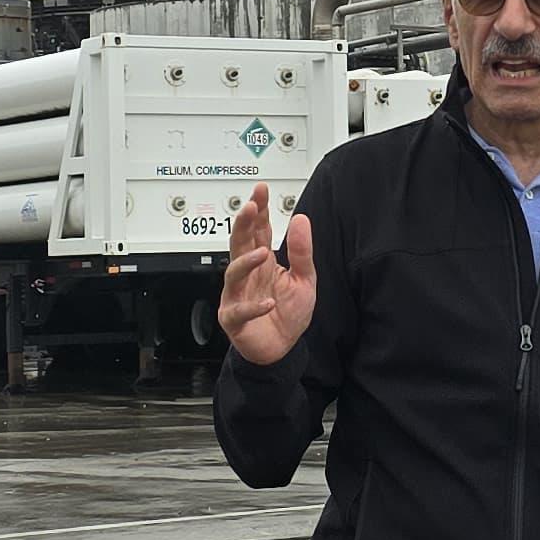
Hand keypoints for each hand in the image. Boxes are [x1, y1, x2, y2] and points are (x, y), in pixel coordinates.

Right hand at [218, 184, 315, 366]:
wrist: (280, 349)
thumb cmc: (287, 314)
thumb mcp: (305, 279)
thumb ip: (302, 251)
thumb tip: (301, 219)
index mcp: (263, 262)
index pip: (258, 230)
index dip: (258, 210)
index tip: (260, 190)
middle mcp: (247, 275)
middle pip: (240, 243)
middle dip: (243, 224)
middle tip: (250, 206)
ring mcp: (237, 296)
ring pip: (233, 273)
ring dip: (246, 261)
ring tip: (263, 253)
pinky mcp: (235, 319)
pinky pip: (240, 311)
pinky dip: (252, 307)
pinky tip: (267, 303)